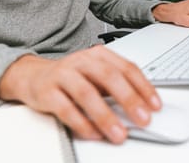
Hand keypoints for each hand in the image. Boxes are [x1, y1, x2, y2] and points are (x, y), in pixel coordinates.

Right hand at [0, 46, 161, 143]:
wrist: (32, 75)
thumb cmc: (71, 76)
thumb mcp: (96, 75)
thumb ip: (117, 87)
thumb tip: (141, 107)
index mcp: (99, 55)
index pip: (127, 68)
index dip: (143, 87)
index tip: (155, 105)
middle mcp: (82, 61)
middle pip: (110, 77)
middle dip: (129, 100)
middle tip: (143, 119)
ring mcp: (63, 74)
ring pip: (87, 94)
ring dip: (106, 116)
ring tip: (119, 133)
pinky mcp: (47, 91)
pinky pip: (66, 109)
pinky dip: (82, 123)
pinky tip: (93, 133)